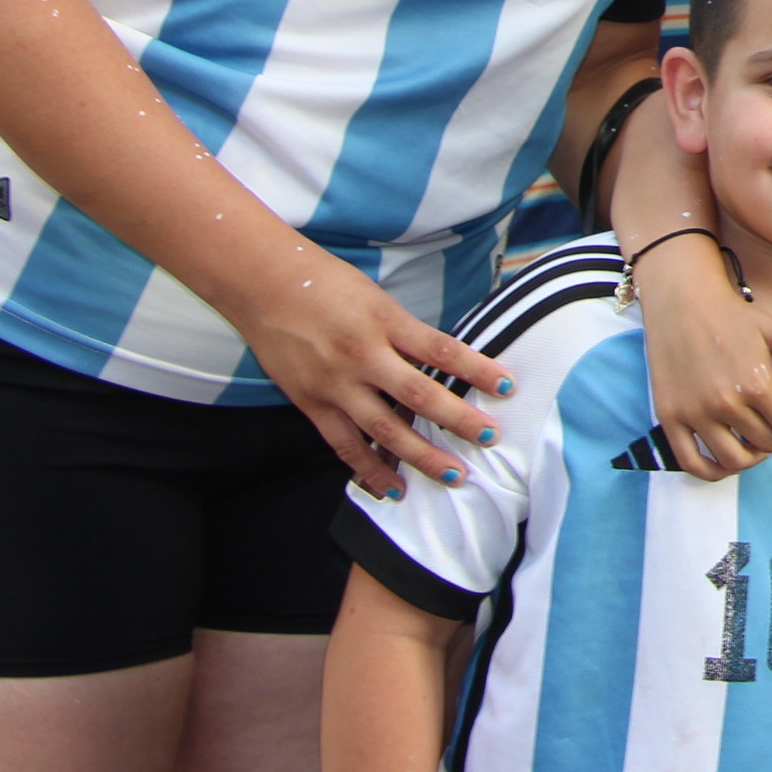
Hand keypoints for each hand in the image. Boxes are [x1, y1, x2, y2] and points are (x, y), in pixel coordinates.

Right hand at [225, 248, 513, 498]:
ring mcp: (335, 384)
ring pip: (385, 429)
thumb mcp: (377, 298)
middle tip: (490, 438)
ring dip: (421, 455)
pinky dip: (369, 469)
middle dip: (458, 420)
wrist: (263, 283)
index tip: (508, 386)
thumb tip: (445, 363)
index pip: (442, 349)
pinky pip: (344, 445)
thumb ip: (406, 332)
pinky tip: (392, 488)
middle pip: (419, 395)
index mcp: (385, 321)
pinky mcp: (310, 404)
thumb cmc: (325, 283)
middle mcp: (362, 355)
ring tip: (453, 474)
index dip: (478, 369)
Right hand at [631, 231, 771, 478]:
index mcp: (759, 384)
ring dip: (746, 458)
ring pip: (732, 461)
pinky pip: (691, 463)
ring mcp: (696, 413)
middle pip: (764, 445)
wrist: (683, 301)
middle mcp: (728, 403)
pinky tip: (721, 462)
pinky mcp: (670, 417)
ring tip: (747, 444)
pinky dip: (710, 472)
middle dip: (770, 438)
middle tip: (765, 424)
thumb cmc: (732, 316)